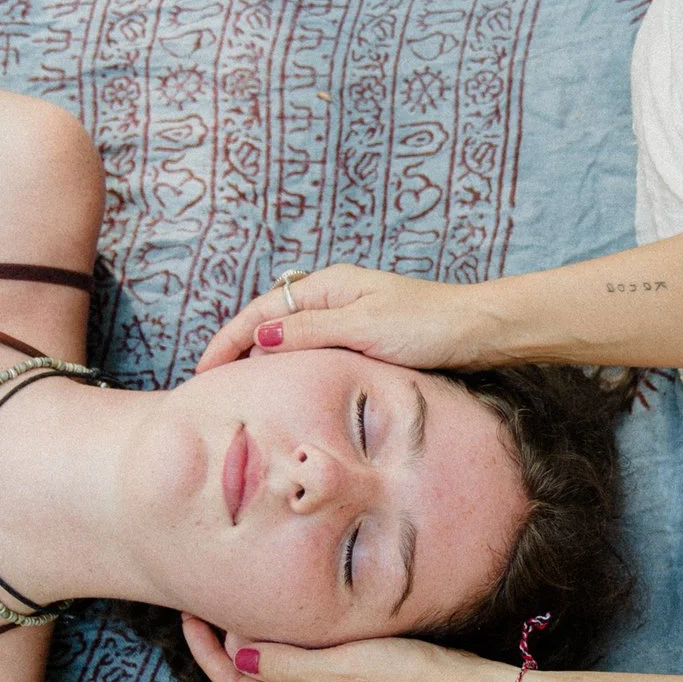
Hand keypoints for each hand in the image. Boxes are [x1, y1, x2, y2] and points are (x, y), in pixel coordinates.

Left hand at [180, 614, 503, 681]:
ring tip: (240, 601)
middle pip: (251, 677)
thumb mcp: (341, 668)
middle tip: (210, 599)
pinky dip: (287, 636)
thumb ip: (286, 663)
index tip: (190, 615)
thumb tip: (236, 655)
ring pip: (278, 666)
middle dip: (224, 642)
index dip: (206, 652)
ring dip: (256, 637)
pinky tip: (293, 612)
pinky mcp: (355, 679)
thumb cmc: (408, 680)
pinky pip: (305, 659)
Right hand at [194, 265, 499, 372]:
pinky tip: (286, 390)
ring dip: (262, 361)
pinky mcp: (362, 338)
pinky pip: (313, 350)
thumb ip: (311, 333)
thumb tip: (259, 338)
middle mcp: (332, 298)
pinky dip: (291, 367)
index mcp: (328, 288)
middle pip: (269, 323)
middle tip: (211, 390)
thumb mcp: (364, 329)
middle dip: (237, 351)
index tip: (202, 373)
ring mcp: (347, 317)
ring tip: (238, 394)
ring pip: (290, 339)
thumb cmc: (428, 326)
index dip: (227, 341)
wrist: (480, 331)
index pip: (260, 312)